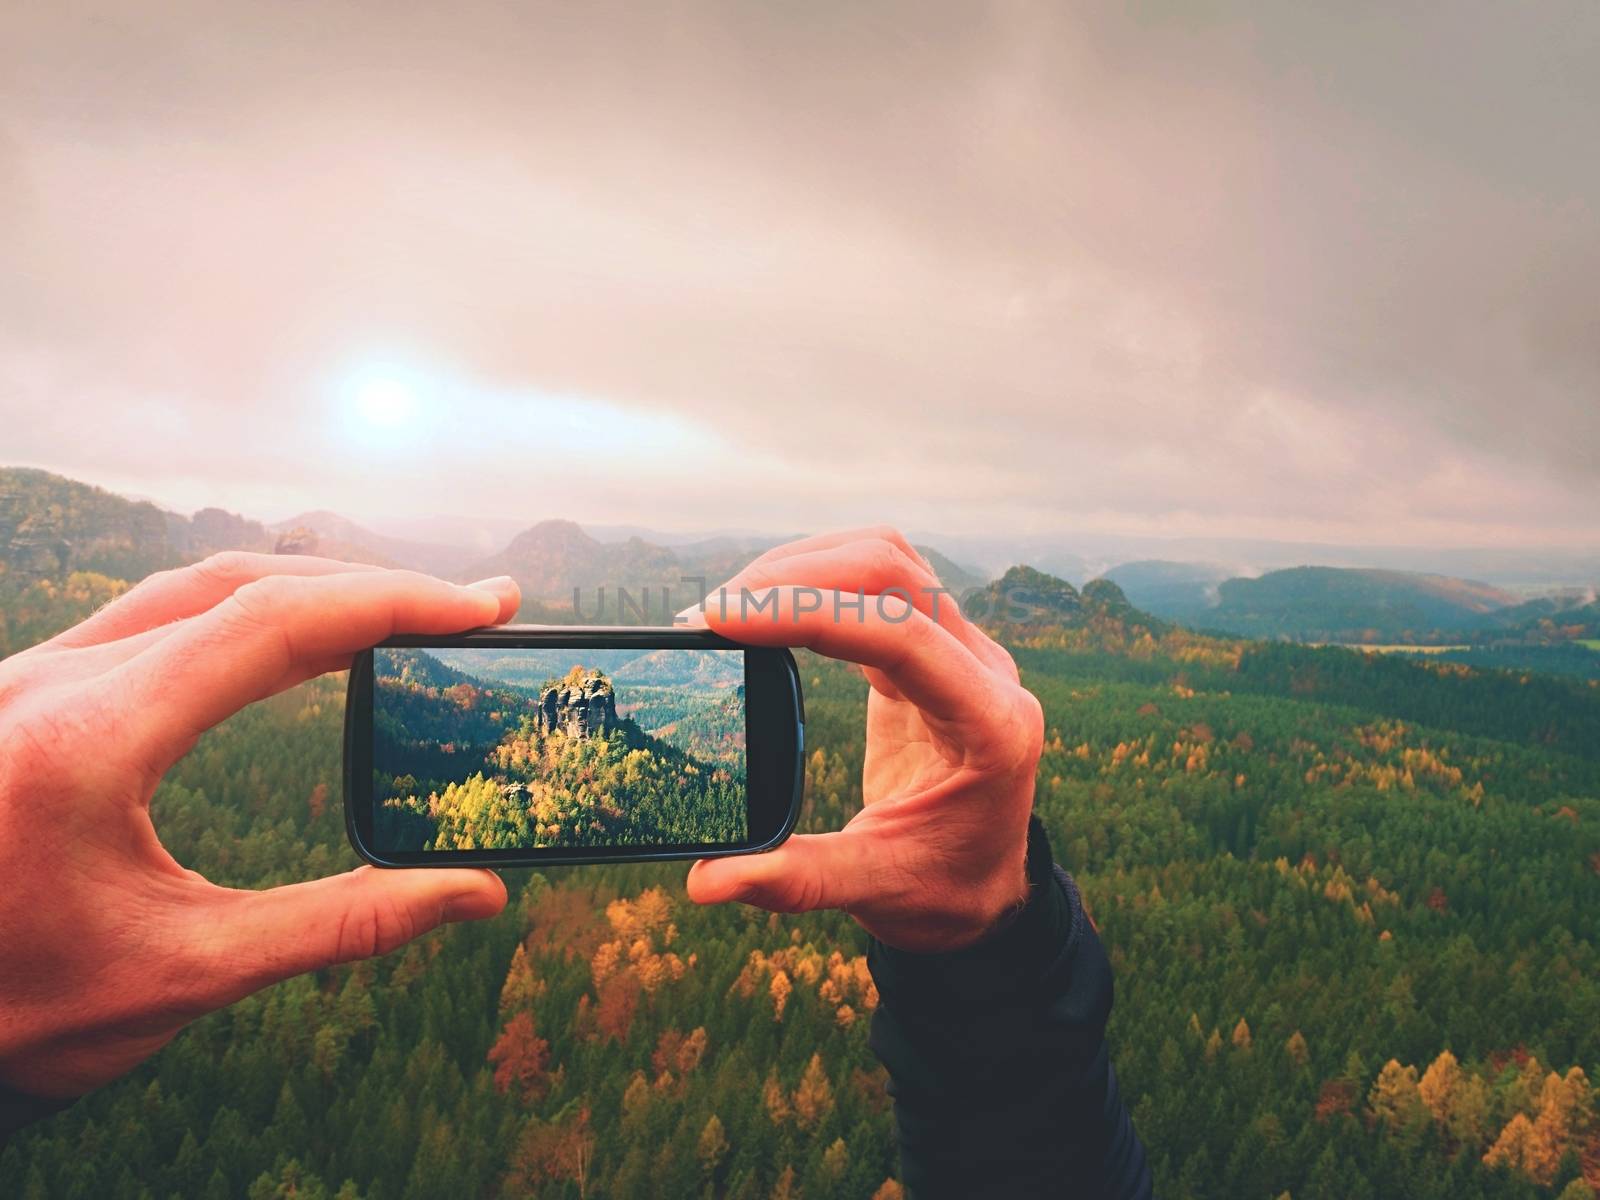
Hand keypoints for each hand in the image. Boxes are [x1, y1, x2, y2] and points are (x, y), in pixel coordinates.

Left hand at [0, 553, 519, 1097]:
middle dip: (368, 588)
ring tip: (401, 614)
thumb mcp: (187, 973)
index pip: (271, 624)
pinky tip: (294, 638)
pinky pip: (151, 617)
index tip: (480, 607)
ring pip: (191, 588)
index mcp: (89, 740)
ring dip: (306, 590)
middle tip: (468, 608)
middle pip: (239, 585)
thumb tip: (472, 893)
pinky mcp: (25, 695)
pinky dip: (244, 611)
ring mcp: (26, 679)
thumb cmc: (17, 1010)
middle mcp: (48, 684)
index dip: (392, 603)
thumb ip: (342, 924)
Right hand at [684, 528, 1044, 951]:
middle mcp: (985, 673)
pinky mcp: (928, 651)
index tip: (724, 619)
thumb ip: (796, 879)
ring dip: (805, 566)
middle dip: (798, 575)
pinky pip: (876, 589)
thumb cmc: (943, 890)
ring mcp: (961, 653)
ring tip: (729, 606)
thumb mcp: (875, 890)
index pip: (902, 634)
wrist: (986, 889)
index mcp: (990, 725)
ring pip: (888, 561)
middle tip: (711, 614)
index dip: (810, 613)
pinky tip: (763, 612)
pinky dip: (815, 585)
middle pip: (896, 572)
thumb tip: (705, 882)